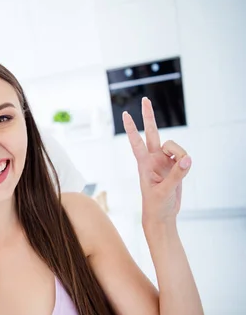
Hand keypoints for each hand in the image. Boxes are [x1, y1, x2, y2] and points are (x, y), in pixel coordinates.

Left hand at [123, 98, 191, 223]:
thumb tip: (187, 158)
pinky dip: (186, 162)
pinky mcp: (174, 166)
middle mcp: (153, 158)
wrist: (162, 215)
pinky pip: (184, 156)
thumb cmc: (156, 205)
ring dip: (181, 154)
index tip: (126, 114)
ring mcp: (164, 161)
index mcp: (144, 164)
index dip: (132, 128)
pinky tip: (183, 170)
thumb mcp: (164, 191)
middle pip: (152, 132)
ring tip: (180, 169)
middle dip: (149, 116)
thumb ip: (177, 174)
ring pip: (175, 146)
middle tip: (145, 99)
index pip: (136, 142)